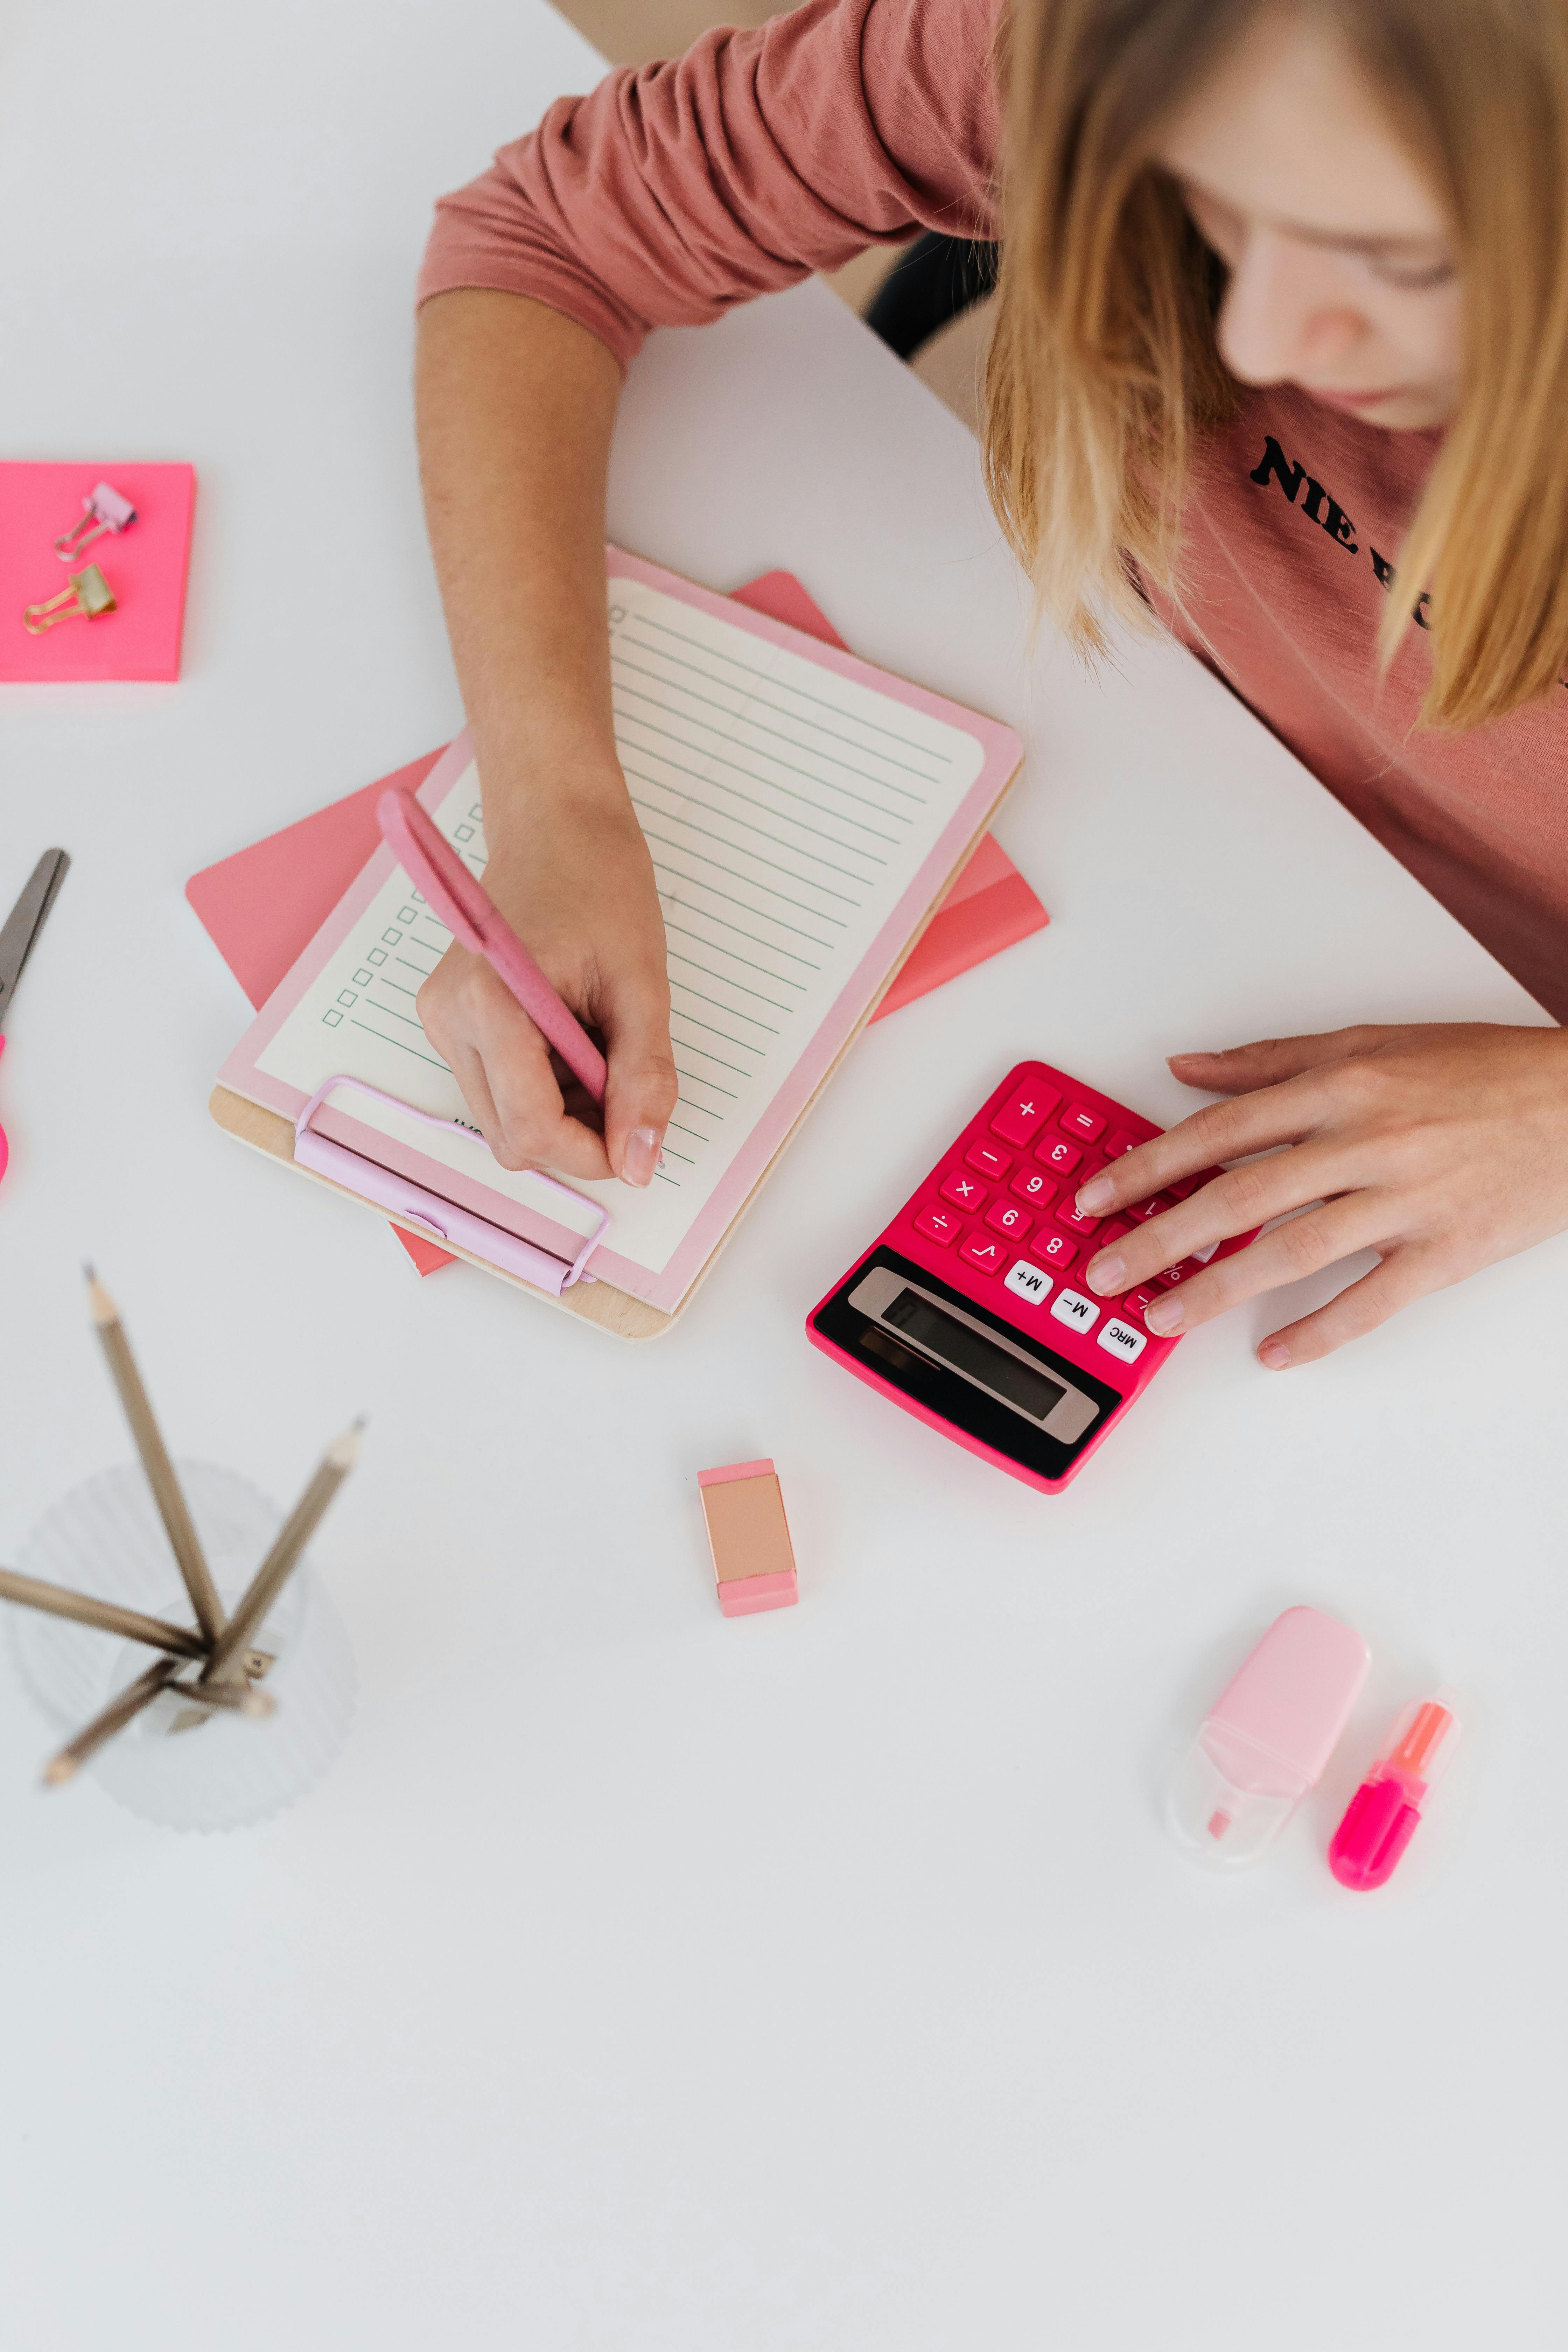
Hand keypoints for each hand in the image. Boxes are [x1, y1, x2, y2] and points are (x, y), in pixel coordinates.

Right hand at [415, 774, 676, 1184]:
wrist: (557, 826)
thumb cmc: (599, 883)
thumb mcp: (642, 985)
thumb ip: (643, 1079)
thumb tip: (640, 1163)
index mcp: (488, 1002)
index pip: (530, 1131)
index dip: (592, 1153)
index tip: (638, 1138)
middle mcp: (449, 1020)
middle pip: (514, 1139)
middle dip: (579, 1134)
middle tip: (627, 1083)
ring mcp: (443, 1023)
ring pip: (506, 1123)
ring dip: (564, 1111)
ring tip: (600, 1045)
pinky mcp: (450, 1024)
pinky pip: (500, 1092)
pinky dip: (546, 1087)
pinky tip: (573, 1040)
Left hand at [1072, 1023, 1567, 1366]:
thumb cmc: (1481, 1071)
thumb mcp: (1371, 1043)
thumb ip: (1272, 1061)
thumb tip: (1188, 1070)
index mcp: (1341, 1086)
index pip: (1219, 1130)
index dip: (1148, 1167)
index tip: (1095, 1198)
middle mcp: (1367, 1141)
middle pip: (1241, 1195)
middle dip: (1161, 1237)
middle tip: (1104, 1271)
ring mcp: (1407, 1200)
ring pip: (1293, 1250)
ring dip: (1218, 1288)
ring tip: (1164, 1316)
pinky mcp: (1446, 1251)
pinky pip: (1371, 1301)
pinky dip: (1318, 1332)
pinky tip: (1273, 1353)